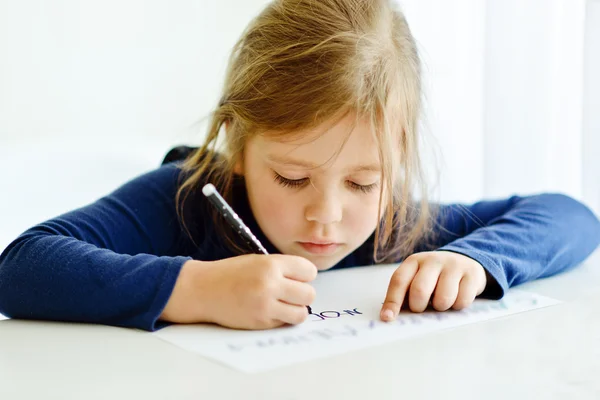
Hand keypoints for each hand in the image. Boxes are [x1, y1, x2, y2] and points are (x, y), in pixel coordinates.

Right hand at [161, 254, 316, 329]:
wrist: (203, 289)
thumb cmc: (231, 274)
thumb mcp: (258, 261)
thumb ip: (282, 269)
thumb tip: (308, 281)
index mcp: (271, 264)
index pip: (309, 271)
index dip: (305, 276)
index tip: (296, 278)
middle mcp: (270, 283)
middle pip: (309, 294)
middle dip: (303, 295)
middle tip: (290, 293)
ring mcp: (265, 305)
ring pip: (302, 313)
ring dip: (296, 310)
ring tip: (284, 305)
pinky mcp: (260, 322)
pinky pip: (284, 323)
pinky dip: (281, 319)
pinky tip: (269, 311)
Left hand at [380, 251, 486, 320]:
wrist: (465, 262)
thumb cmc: (434, 277)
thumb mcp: (417, 278)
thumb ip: (405, 294)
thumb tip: (390, 316)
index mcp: (414, 261)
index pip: (399, 281)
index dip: (392, 301)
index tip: (387, 318)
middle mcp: (432, 260)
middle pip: (420, 290)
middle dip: (419, 307)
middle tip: (423, 308)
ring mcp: (453, 265)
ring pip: (443, 299)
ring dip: (441, 307)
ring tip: (442, 301)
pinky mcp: (472, 273)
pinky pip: (462, 301)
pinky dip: (458, 306)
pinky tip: (457, 297)